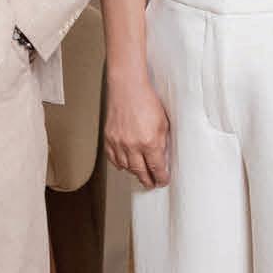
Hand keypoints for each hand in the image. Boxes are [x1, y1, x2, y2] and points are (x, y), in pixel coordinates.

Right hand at [102, 70, 171, 188]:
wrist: (127, 88)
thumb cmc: (146, 101)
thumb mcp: (163, 123)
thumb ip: (162, 142)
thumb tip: (161, 156)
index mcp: (149, 142)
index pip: (156, 168)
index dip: (161, 177)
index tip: (162, 180)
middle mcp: (132, 145)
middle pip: (140, 172)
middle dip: (147, 180)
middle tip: (151, 183)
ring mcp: (118, 142)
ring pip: (125, 167)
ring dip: (134, 172)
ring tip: (139, 174)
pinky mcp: (108, 138)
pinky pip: (113, 158)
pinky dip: (119, 164)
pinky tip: (124, 164)